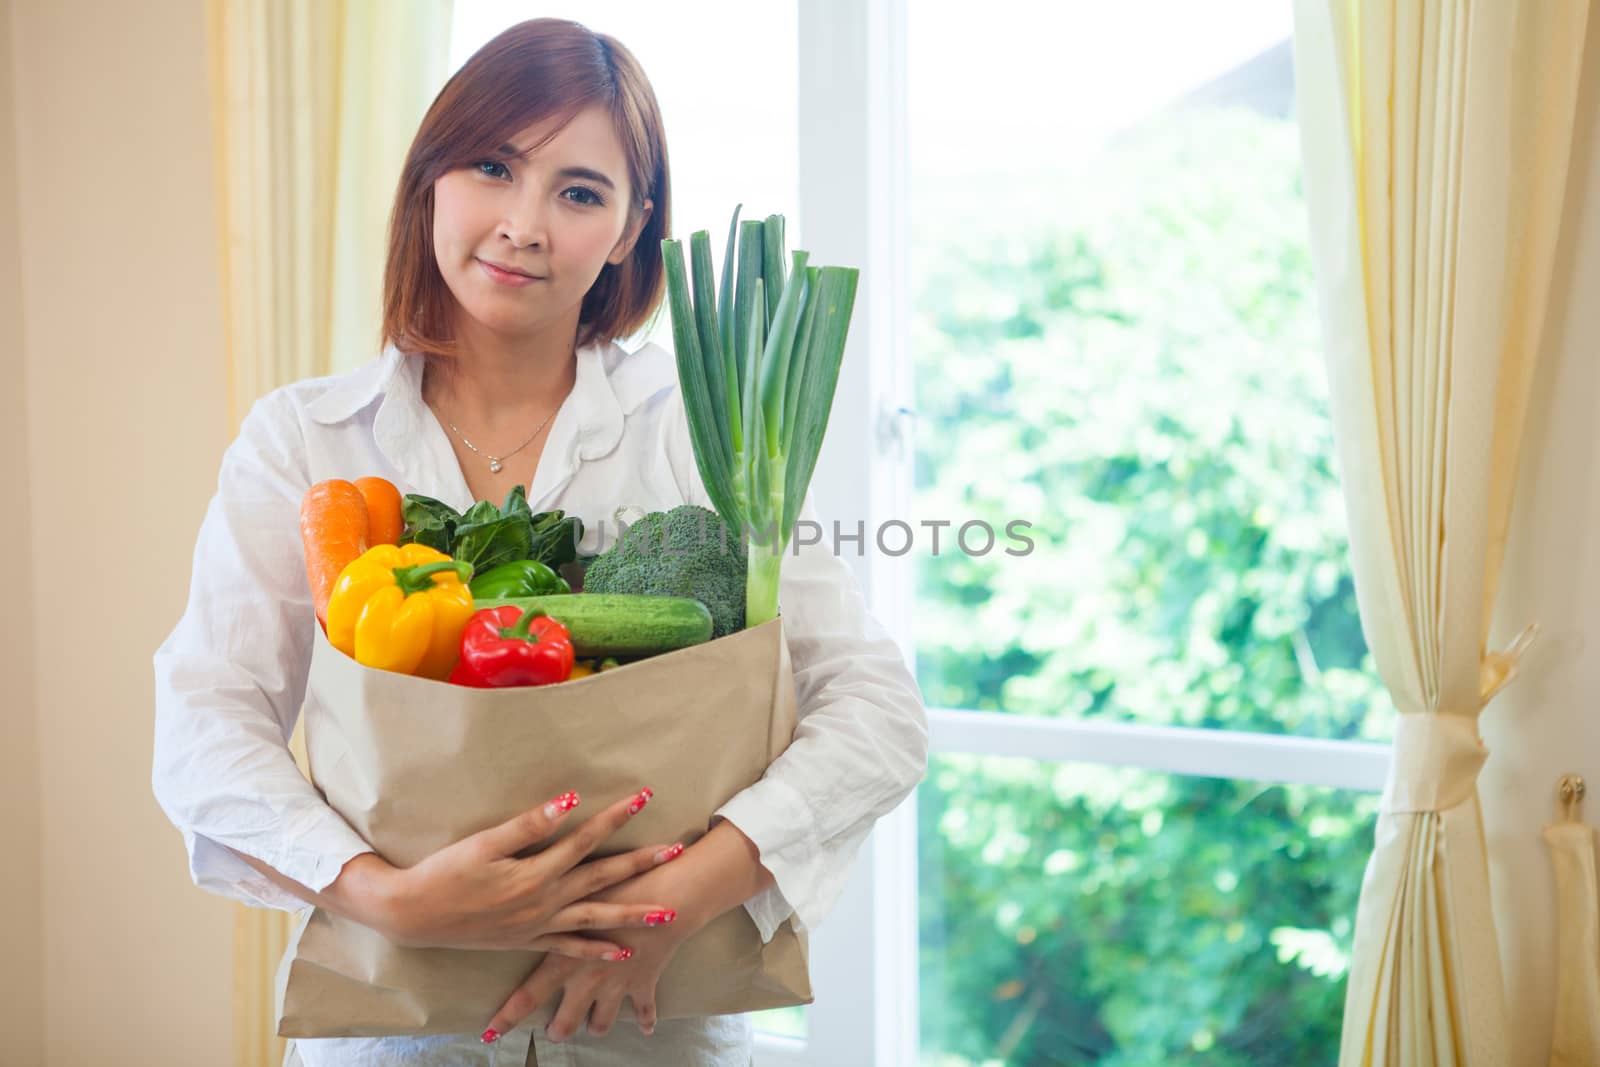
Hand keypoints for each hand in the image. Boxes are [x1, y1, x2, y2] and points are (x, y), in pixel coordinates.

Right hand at [371, 788, 682, 959]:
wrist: (412, 915)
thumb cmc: (444, 873)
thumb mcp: (484, 843)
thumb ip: (530, 824)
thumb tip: (570, 800)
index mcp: (536, 874)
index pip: (587, 838)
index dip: (617, 816)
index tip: (646, 796)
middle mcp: (544, 903)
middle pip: (603, 879)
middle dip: (642, 864)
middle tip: (678, 851)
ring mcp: (538, 926)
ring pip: (596, 919)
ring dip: (633, 915)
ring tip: (668, 914)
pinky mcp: (527, 940)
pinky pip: (571, 948)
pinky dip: (598, 950)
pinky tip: (624, 953)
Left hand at [480, 859, 698, 1042]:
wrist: (663, 899)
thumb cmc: (617, 885)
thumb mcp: (571, 887)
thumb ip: (542, 898)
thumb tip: (507, 898)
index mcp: (563, 959)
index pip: (527, 996)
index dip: (507, 1019)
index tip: (488, 1035)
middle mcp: (586, 981)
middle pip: (565, 1022)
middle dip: (558, 1030)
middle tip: (553, 1031)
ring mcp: (615, 986)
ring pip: (601, 1023)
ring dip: (596, 1026)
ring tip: (592, 1026)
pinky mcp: (643, 984)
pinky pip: (644, 1010)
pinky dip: (645, 1020)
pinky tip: (645, 1029)